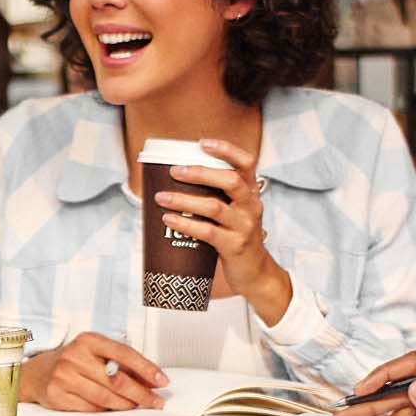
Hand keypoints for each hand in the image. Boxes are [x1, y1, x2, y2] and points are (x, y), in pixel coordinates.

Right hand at [21, 332, 168, 411]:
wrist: (37, 373)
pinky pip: (90, 408)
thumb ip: (122, 364)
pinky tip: (114, 409)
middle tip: (156, 401)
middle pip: (116, 379)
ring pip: (105, 397)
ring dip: (126, 405)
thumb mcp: (95, 353)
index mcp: (88, 340)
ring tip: (137, 406)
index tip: (162, 380)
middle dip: (141, 393)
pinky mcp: (57, 395)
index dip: (146, 368)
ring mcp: (64, 376)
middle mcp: (74, 356)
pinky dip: (106, 411)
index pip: (123, 353)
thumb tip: (152, 380)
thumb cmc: (72, 362)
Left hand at [154, 139, 290, 324]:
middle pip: (230, 181)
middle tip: (174, 171)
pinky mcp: (234, 246)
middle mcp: (251, 205)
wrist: (255, 272)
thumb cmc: (237, 235)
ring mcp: (244, 226)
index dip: (226, 150)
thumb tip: (175, 178)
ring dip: (184, 200)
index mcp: (251, 192)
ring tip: (161, 197)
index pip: (246, 162)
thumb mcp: (235, 210)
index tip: (202, 143)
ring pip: (214, 207)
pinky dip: (185, 224)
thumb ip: (217, 194)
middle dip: (200, 172)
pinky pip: (207, 232)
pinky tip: (168, 219)